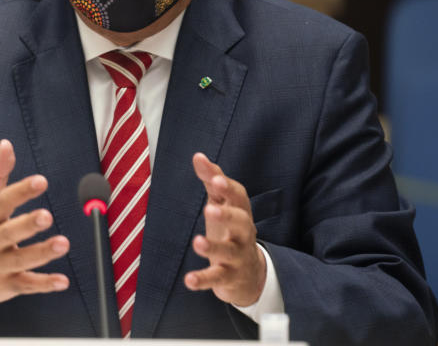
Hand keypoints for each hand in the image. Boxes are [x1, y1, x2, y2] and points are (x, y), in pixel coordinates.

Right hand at [0, 139, 69, 306]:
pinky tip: (63, 280)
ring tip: (63, 243)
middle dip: (28, 224)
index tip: (41, 181)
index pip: (2, 202)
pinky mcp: (9, 284)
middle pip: (9, 232)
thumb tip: (6, 144)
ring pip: (22, 259)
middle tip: (47, 215)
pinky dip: (45, 284)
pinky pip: (28, 284)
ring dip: (42, 252)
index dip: (21, 192)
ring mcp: (0, 264)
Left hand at [184, 152, 265, 306]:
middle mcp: (244, 233)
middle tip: (209, 209)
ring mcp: (238, 256)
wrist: (249, 274)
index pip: (238, 196)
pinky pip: (217, 278)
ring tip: (197, 242)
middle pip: (241, 222)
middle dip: (227, 215)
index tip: (214, 177)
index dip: (227, 187)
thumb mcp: (223, 204)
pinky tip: (188, 280)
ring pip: (229, 251)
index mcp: (240, 212)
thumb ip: (211, 180)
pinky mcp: (229, 277)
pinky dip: (203, 279)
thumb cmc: (231, 230)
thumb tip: (198, 156)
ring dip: (213, 247)